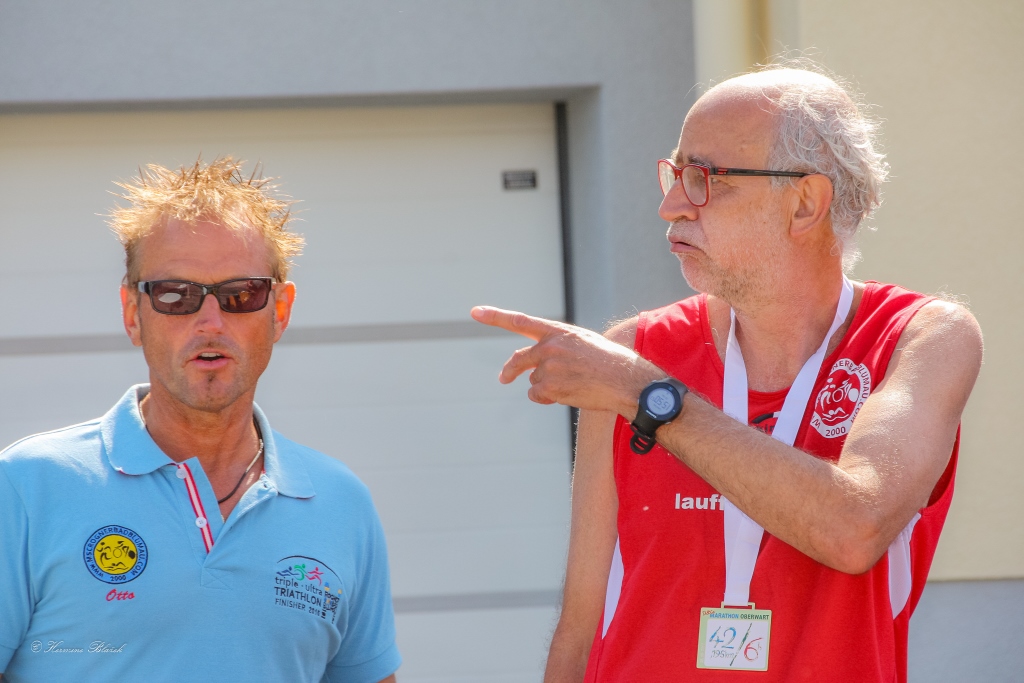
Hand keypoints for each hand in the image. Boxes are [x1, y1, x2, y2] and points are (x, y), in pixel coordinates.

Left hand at [470, 306, 659, 415]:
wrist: (625, 381)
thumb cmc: (610, 363)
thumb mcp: (583, 343)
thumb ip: (558, 347)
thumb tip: (535, 367)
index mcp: (559, 332)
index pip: (520, 321)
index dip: (495, 316)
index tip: (475, 311)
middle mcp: (550, 347)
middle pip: (518, 359)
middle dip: (510, 370)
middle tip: (504, 378)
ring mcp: (548, 367)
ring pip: (533, 381)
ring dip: (546, 387)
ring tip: (573, 385)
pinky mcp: (549, 387)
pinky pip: (537, 395)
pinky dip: (547, 399)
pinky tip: (570, 395)